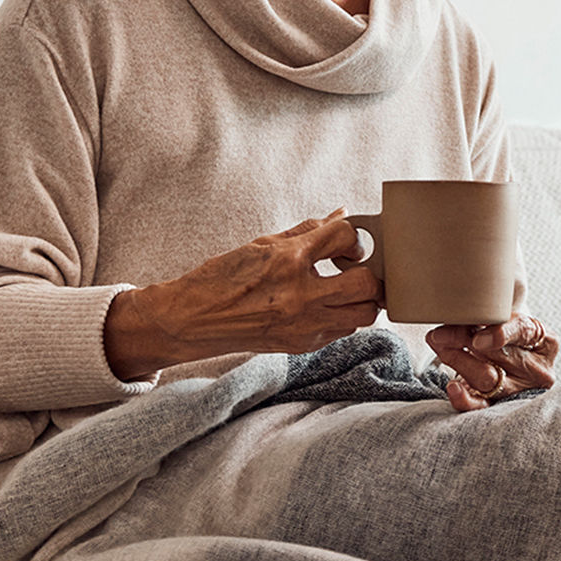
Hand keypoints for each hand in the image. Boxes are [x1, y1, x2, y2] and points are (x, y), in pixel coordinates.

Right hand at [104, 210, 380, 378]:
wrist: (193, 318)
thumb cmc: (223, 278)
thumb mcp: (263, 244)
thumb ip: (307, 231)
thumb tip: (340, 216)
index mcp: (288, 261)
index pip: (346, 237)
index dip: (352, 236)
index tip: (344, 243)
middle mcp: (300, 295)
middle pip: (367, 285)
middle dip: (368, 273)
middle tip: (354, 268)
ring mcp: (304, 324)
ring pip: (363, 315)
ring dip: (361, 300)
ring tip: (342, 289)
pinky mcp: (302, 344)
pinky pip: (342, 331)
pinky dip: (342, 316)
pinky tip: (323, 306)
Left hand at [427, 313, 558, 411]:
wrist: (512, 356)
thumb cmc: (512, 335)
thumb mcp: (511, 320)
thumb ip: (492, 317)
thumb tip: (460, 312)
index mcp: (547, 342)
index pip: (524, 331)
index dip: (500, 333)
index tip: (477, 337)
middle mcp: (538, 370)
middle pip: (500, 355)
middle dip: (464, 341)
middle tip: (440, 334)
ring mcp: (521, 390)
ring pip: (487, 378)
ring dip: (457, 360)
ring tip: (439, 346)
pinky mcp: (501, 405)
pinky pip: (482, 405)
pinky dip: (464, 397)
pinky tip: (453, 387)